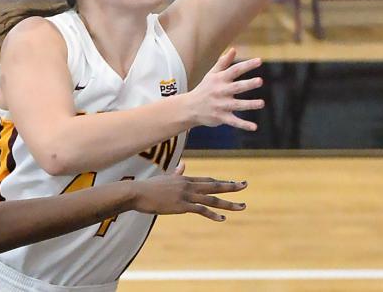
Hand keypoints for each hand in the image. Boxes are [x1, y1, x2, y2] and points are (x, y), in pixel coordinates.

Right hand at [131, 163, 246, 220]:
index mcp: (185, 179)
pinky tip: (223, 218)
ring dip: (229, 202)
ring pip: (212, 198)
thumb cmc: (148, 187)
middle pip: (214, 185)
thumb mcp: (165, 178)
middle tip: (245, 185)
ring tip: (242, 206)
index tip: (233, 182)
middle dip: (231, 186)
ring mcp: (186, 195)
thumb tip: (183, 164)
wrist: (137, 192)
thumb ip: (176, 173)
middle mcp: (189, 185)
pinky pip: (201, 209)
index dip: (221, 181)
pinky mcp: (181, 206)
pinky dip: (213, 214)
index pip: (208, 180)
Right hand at [185, 47, 263, 130]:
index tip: (259, 61)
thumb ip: (223, 62)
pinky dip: (243, 125)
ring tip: (262, 103)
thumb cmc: (204, 89)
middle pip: (237, 87)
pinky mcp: (221, 117)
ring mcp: (221, 105)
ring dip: (250, 104)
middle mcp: (221, 92)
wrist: (190, 108)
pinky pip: (234, 121)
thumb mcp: (212, 74)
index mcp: (220, 79)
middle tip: (260, 81)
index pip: (235, 70)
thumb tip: (234, 49)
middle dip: (248, 84)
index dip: (247, 65)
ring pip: (238, 105)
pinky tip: (254, 127)